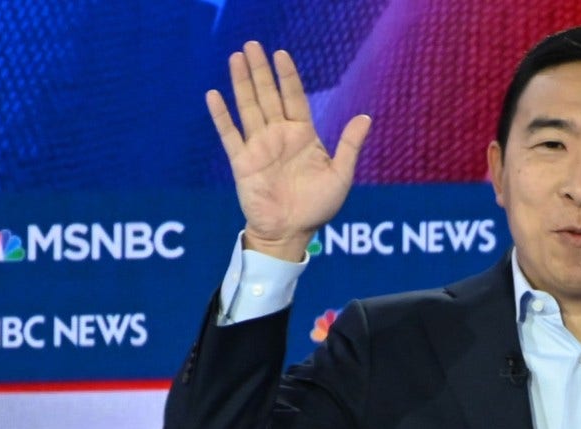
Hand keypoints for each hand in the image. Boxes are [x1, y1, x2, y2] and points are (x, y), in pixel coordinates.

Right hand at [207, 42, 371, 260]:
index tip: (281, 54)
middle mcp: (279, 136)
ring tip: (236, 58)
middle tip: (252, 45)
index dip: (288, 76)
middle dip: (261, 71)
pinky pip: (229, 134)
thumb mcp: (341, 175)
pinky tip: (214, 95)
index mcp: (303, 136)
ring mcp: (259, 147)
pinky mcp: (242, 161)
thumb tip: (366, 117)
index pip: (294, 98)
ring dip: (241, 83)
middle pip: (268, 96)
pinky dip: (222, 116)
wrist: (291, 232)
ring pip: (248, 107)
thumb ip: (350, 146)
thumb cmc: (318, 207)